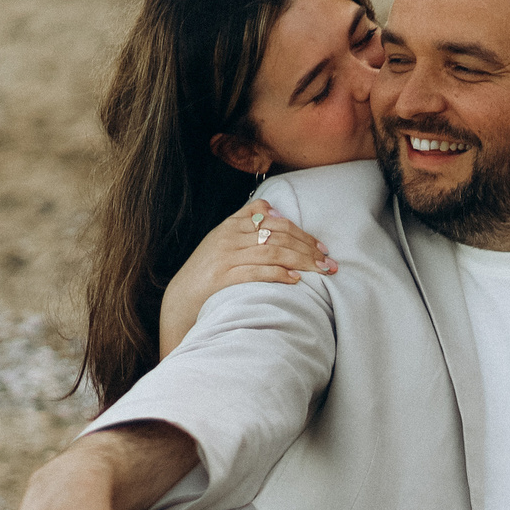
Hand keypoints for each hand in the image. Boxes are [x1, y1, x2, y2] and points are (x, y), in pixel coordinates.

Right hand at [158, 198, 333, 355]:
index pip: (275, 222)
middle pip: (278, 236)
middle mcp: (229, 237)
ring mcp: (225, 257)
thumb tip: (273, 210)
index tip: (321, 247)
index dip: (302, 233)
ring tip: (320, 270)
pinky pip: (257, 271)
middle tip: (328, 262)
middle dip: (308, 248)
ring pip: (272, 251)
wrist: (180, 300)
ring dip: (301, 261)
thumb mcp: (223, 240)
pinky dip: (279, 274)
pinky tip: (295, 279)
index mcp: (231, 226)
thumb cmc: (207, 273)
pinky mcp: (223, 277)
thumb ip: (245, 222)